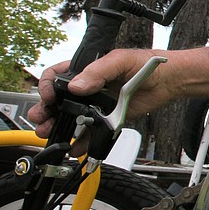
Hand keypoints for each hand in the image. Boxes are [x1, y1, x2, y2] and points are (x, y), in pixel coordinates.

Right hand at [28, 48, 178, 138]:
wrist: (166, 81)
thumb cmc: (143, 64)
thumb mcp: (119, 61)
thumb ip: (98, 72)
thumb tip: (77, 86)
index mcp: (85, 70)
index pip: (56, 77)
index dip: (47, 87)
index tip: (49, 97)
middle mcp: (86, 88)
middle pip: (57, 101)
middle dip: (46, 111)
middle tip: (42, 119)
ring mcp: (94, 105)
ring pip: (69, 119)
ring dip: (57, 128)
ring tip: (51, 134)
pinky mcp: (105, 119)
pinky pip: (89, 133)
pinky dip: (81, 142)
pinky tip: (75, 148)